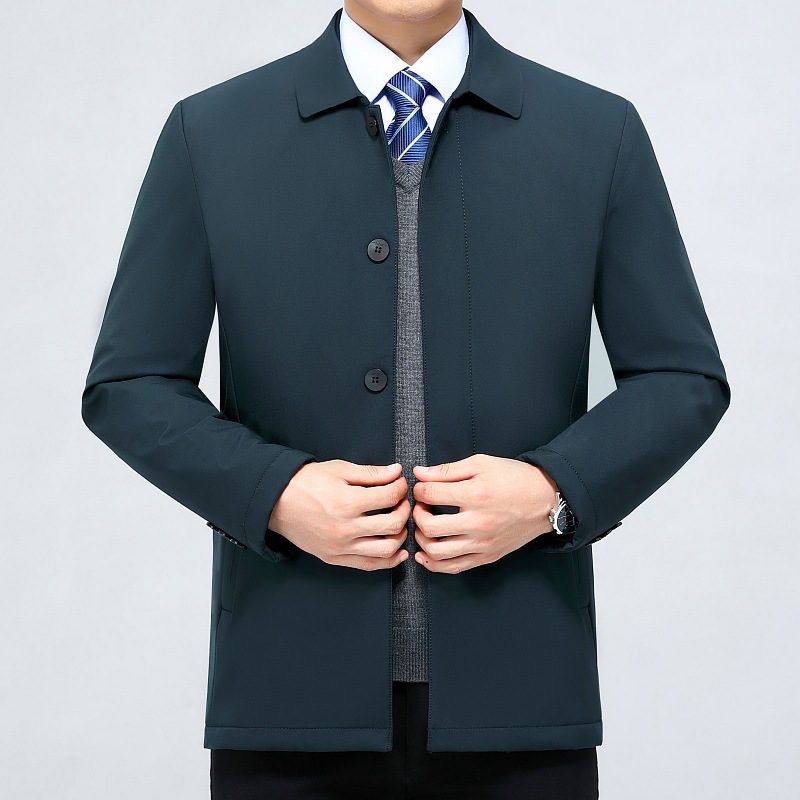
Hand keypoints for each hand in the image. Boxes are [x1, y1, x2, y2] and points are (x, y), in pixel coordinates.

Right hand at [268, 460, 410, 569]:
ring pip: (387, 549)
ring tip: (398, 522)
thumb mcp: (340, 469)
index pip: (390, 497)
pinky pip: (370, 565)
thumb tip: (397, 472)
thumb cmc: (307, 482)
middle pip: (393, 524)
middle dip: (404, 510)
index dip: (401, 488)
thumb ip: (371, 473)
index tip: (399, 483)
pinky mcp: (335, 558)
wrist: (276, 502)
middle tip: (401, 501)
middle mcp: (346, 529)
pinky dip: (389, 561)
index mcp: (347, 502)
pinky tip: (398, 551)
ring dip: (400, 535)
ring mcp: (340, 547)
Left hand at [411, 453, 557, 573]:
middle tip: (421, 506)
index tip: (422, 487)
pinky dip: (433, 564)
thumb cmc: (514, 477)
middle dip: (416, 514)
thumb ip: (447, 470)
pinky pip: (454, 567)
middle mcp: (478, 522)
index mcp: (475, 495)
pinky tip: (424, 554)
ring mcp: (483, 543)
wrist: (545, 499)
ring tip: (424, 527)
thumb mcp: (481, 463)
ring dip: (421, 539)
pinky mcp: (488, 556)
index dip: (419, 489)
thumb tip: (419, 474)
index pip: (430, 495)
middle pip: (429, 526)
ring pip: (437, 552)